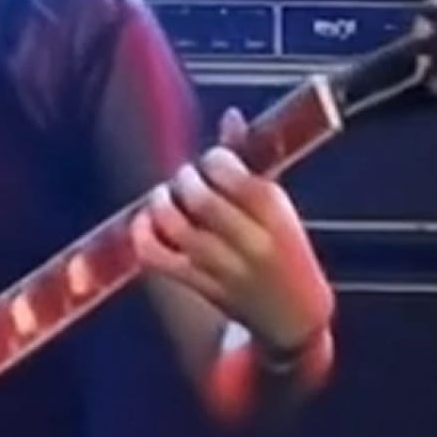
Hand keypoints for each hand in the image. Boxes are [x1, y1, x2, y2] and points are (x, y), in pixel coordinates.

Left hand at [132, 107, 333, 354]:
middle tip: (186, 176)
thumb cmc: (286, 252)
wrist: (294, 318)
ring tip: (166, 196)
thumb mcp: (278, 207)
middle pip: (201, 199)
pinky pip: (157, 258)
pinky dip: (142, 235)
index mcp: (276, 216)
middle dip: (185, 179)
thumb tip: (229, 118)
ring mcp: (222, 268)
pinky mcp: (200, 286)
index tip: (212, 160)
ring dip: (161, 203)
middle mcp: (250, 242)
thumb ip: (253, 163)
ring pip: (175, 226)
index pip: (234, 175)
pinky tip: (145, 222)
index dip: (214, 159)